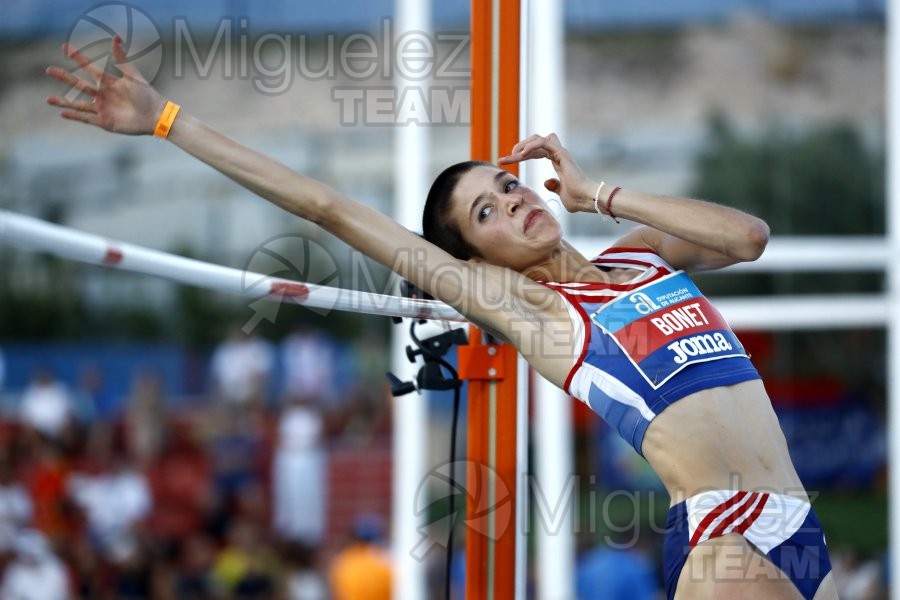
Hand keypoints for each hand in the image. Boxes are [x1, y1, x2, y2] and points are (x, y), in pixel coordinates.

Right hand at [45, 35, 165, 134]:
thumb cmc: (146, 95)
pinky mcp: (105, 121)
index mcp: (109, 82)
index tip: (65, 47)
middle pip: (79, 86)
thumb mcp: (132, 75)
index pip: (89, 68)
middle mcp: (103, 95)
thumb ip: (122, 59)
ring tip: (48, 99)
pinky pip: (87, 118)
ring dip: (63, 102)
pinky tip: (62, 113)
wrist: (156, 116)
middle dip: (64, 78)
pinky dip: (75, 116)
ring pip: (78, 104)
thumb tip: (116, 37)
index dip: (78, 58)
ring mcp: (102, 108)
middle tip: (49, 70)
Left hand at [498, 133, 593, 212]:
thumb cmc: (577, 200)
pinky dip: (532, 146)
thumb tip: (546, 182)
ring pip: (538, 138)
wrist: (587, 200)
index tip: (504, 161)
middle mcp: (558, 155)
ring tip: (513, 154)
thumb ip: (554, 186)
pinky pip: (544, 142)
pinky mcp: (562, 154)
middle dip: (519, 147)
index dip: (520, 155)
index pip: (535, 152)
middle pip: (535, 143)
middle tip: (505, 158)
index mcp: (557, 162)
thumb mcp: (561, 194)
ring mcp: (560, 153)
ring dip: (524, 144)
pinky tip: (522, 154)